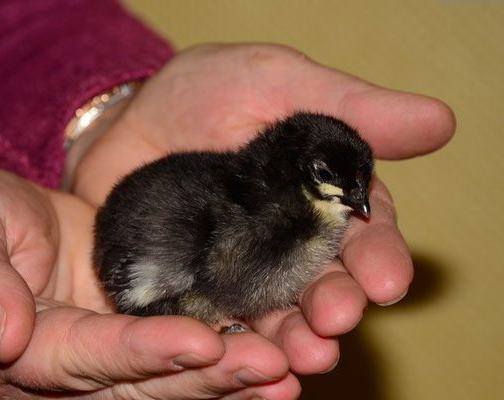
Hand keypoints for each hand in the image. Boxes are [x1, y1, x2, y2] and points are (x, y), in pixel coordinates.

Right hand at [0, 166, 298, 398]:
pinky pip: (177, 350)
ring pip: (169, 377)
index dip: (145, 354)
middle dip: (208, 375)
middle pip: (142, 382)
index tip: (205, 342)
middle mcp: (67, 367)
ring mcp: (101, 352)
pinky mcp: (127, 328)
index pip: (87, 360)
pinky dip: (221, 355)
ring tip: (287, 372)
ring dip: (229, 377)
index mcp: (23, 350)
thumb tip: (2, 336)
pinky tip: (269, 353)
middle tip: (275, 368)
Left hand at [73, 44, 454, 374]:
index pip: (360, 232)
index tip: (386, 281)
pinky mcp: (190, 289)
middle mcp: (285, 243)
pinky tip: (245, 367)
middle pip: (320, 282)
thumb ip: (348, 106)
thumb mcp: (276, 81)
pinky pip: (214, 323)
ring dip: (291, 338)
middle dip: (333, 304)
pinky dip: (231, 346)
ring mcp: (237, 271)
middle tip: (336, 320)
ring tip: (303, 356)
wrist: (127, 119)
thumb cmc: (206, 92)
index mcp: (319, 196)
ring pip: (273, 313)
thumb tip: (440, 120)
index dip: (378, 256)